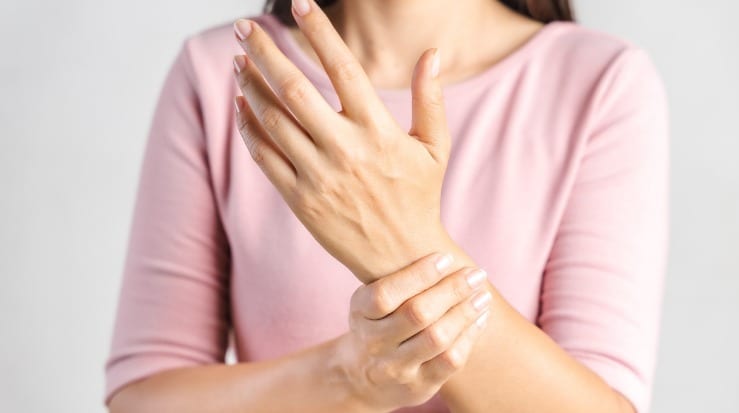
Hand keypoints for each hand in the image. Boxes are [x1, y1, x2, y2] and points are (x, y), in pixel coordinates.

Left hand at [232, 0, 450, 282]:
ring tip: (239, 61)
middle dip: (266, 52)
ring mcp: (319, 177)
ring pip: (274, 121)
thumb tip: (433, 53)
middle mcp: (346, 151)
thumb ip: (431, 98)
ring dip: (251, 86)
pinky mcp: (300, 200)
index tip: (301, 4)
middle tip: (246, 27)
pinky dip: (250, 128)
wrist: (402, 259)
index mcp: (379, 132)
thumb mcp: (435, 147)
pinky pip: (265, 157)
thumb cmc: (419, 197)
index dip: (320, 32)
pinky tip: (241, 105)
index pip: (344, 69)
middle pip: (296, 89)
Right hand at [337, 252, 491, 411]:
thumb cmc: (378, 323)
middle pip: (416, 314)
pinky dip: (470, 335)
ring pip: (437, 338)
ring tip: (482, 294)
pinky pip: (450, 361)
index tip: (446, 258)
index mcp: (360, 313)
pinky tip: (480, 318)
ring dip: (465, 312)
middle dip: (452, 290)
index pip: (384, 294)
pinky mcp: (418, 387)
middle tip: (475, 273)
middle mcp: (373, 343)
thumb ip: (399, 278)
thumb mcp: (371, 300)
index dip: (418, 275)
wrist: (362, 377)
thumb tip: (443, 249)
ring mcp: (395, 368)